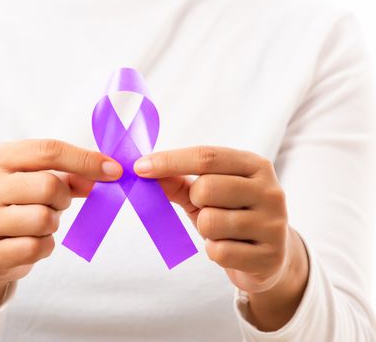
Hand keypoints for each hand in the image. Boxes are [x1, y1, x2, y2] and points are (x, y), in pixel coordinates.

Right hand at [0, 139, 121, 310]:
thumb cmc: (20, 201)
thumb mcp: (39, 177)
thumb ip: (72, 173)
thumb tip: (107, 173)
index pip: (49, 151)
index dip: (86, 160)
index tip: (114, 170)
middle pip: (48, 186)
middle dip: (63, 197)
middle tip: (57, 202)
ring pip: (44, 219)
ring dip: (53, 223)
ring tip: (39, 221)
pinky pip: (36, 248)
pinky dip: (44, 246)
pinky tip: (31, 241)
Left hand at [134, 146, 308, 330]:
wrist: (270, 257)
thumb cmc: (232, 215)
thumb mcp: (207, 194)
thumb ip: (178, 180)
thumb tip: (144, 170)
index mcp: (256, 166)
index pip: (207, 156)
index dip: (170, 160)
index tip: (140, 167)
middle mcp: (270, 190)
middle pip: (206, 188)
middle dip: (195, 201)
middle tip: (206, 209)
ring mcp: (273, 224)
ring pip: (210, 221)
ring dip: (205, 229)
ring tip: (221, 231)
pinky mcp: (269, 257)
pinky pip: (218, 251)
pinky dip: (214, 251)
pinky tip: (230, 249)